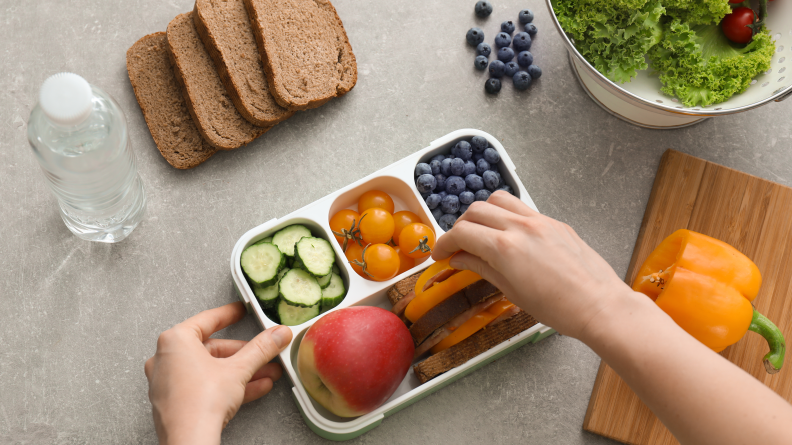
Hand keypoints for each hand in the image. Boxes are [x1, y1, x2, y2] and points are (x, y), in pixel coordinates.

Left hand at [144, 302, 292, 444]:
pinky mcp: (175, 402)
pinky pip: (205, 386)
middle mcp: (166, 359)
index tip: (240, 311)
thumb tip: (276, 336)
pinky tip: (252, 388)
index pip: (207, 320)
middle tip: (263, 351)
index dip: (229, 314)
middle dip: (243, 353)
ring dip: (241, 371)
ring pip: (211, 370)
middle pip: (213, 349)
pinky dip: (227, 385)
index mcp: (175, 341)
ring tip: (264, 373)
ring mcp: (168, 382)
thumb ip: (261, 349)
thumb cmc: (199, 403)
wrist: (189, 440)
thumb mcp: (239, 369)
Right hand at [433, 191, 632, 338]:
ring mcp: (540, 221)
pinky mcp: (555, 222)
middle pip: (476, 211)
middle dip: (460, 227)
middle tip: (457, 246)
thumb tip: (461, 259)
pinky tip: (508, 235)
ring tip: (481, 233)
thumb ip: (482, 268)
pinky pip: (522, 209)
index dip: (444, 243)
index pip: (462, 233)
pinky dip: (507, 216)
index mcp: (506, 248)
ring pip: (499, 200)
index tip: (440, 253)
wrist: (599, 306)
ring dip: (482, 213)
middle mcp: (521, 227)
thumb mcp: (512, 292)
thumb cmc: (560, 308)